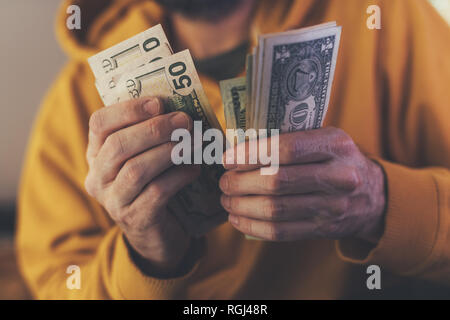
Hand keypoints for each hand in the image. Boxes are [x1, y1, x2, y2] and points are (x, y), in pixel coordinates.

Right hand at [84, 97, 199, 274]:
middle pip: (118, 145)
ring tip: (194, 142)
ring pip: (136, 169)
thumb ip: (151, 136)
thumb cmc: (153, 186)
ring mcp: (113, 201)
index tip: (159, 103)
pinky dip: (178, 176)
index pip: (99, 124)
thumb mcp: (146, 158)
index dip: (128, 110)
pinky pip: (156, 192)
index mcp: (96, 155)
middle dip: (155, 129)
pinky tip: (194, 169)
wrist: (156, 235)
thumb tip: (179, 108)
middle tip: (185, 121)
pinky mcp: (135, 219)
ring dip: (169, 151)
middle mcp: (98, 178)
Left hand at [219, 127, 385, 242]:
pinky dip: (252, 226)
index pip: (286, 149)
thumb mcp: (324, 138)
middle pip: (276, 182)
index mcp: (335, 144)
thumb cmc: (336, 160)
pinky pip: (281, 232)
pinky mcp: (324, 230)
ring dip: (241, 206)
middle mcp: (338, 176)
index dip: (250, 154)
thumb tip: (238, 146)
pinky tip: (237, 219)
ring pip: (275, 210)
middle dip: (240, 182)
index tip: (226, 159)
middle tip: (223, 181)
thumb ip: (289, 139)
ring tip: (226, 199)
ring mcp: (333, 207)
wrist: (373, 195)